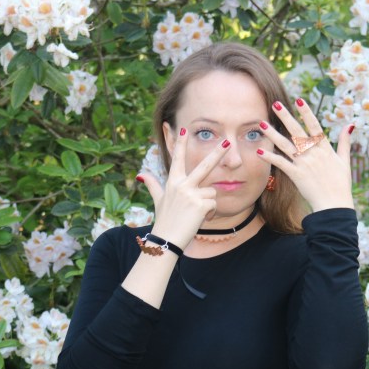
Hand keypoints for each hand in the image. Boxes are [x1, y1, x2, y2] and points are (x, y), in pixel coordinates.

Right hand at [136, 128, 229, 249]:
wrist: (166, 240)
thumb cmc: (164, 220)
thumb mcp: (157, 200)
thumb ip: (152, 184)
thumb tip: (140, 174)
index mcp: (173, 182)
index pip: (177, 159)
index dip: (180, 144)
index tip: (183, 129)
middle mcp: (182, 185)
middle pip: (204, 166)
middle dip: (217, 154)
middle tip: (227, 143)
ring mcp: (191, 194)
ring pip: (212, 192)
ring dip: (208, 204)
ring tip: (195, 215)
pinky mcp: (200, 204)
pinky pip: (214, 204)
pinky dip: (210, 214)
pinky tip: (199, 220)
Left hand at [256, 99, 354, 211]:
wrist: (334, 204)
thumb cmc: (341, 183)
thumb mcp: (345, 161)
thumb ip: (345, 142)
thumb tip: (350, 125)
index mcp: (325, 148)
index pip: (314, 126)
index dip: (306, 112)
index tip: (299, 100)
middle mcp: (313, 153)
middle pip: (297, 131)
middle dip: (286, 117)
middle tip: (275, 104)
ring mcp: (304, 163)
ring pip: (286, 145)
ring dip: (273, 134)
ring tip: (262, 124)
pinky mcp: (296, 175)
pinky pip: (281, 164)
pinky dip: (270, 157)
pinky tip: (260, 151)